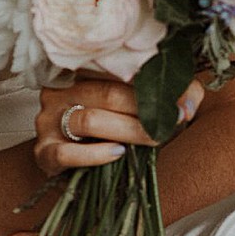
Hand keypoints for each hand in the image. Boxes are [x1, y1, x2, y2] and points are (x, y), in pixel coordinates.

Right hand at [32, 78, 199, 178]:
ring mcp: (48, 120)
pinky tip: (118, 154)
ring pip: (89, 120)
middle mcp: (62, 91)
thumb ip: (171, 97)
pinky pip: (67, 152)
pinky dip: (96, 155)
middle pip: (108, 94)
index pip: (118, 69)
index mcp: (83, 72)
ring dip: (128, 132)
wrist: (70, 166)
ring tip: (153, 140)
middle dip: (146, 111)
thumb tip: (191, 102)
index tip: (183, 103)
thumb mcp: (140, 109)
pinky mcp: (43, 152)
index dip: (154, 84)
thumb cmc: (110, 132)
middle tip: (172, 124)